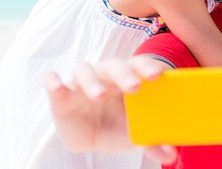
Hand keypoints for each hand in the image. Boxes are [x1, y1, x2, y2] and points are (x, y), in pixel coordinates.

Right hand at [42, 56, 176, 163]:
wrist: (93, 137)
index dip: (148, 67)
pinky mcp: (61, 96)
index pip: (140, 65)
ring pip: (84, 71)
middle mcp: (106, 75)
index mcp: (129, 78)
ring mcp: (83, 83)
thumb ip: (151, 142)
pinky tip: (57, 86)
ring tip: (100, 96)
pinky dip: (53, 81)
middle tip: (135, 87)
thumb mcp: (135, 135)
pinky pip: (52, 81)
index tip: (158, 75)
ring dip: (92, 81)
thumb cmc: (120, 126)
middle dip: (125, 74)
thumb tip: (170, 155)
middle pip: (114, 66)